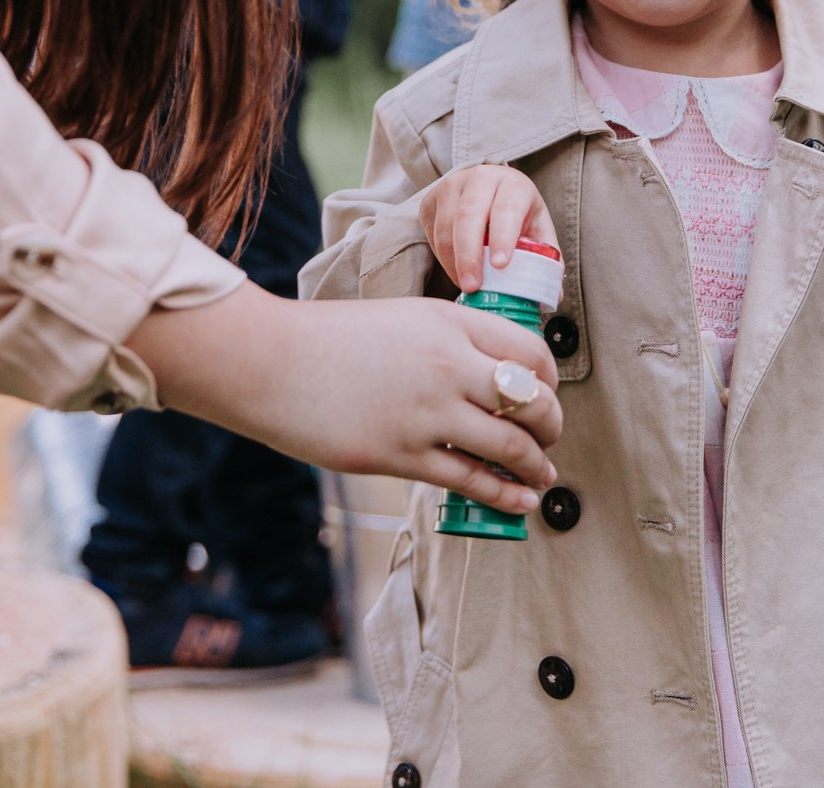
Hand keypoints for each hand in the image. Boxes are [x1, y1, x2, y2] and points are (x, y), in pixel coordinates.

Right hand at [127, 283, 562, 513]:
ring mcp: (427, 413)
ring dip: (536, 467)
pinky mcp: (401, 455)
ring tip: (541, 477)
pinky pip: (470, 481)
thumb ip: (446, 342)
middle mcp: (448, 365)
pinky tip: (517, 502)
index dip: (550, 381)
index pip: (531, 353)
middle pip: (533, 402)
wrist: (270, 363)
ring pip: (510, 447)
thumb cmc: (329, 341)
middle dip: (552, 428)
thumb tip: (486, 374)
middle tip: (549, 440)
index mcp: (449, 323)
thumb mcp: (400, 320)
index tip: (548, 396)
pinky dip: (504, 495)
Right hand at [420, 164, 556, 293]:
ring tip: (466, 284)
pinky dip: (442, 257)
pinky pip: (432, 233)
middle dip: (470, 254)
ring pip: (446, 226)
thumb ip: (544, 257)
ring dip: (453, 261)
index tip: (500, 265)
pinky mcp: (430, 201)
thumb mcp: (536, 227)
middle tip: (473, 286)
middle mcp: (480, 178)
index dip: (503, 236)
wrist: (489, 188)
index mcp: (513, 184)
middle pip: (469, 214)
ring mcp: (451, 186)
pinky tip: (455, 270)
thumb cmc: (516, 212)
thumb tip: (553, 294)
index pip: (506, 208)